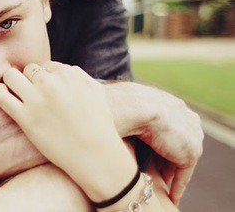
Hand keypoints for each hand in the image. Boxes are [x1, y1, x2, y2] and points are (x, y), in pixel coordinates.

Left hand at [0, 62, 135, 200]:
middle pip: (28, 70)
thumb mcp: (95, 90)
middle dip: (28, 79)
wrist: (95, 155)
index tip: (46, 91)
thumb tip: (63, 70)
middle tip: (31, 94)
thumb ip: (78, 75)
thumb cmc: (99, 125)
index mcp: (67, 74)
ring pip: (10, 76)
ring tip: (14, 92)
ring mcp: (36, 99)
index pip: (45, 66)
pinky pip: (2, 97)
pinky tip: (3, 94)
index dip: (44, 78)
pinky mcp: (25, 118)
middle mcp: (50, 83)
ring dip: (11, 82)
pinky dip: (0, 92)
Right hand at [106, 82, 203, 204]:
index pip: (166, 126)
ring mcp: (190, 134)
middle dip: (167, 157)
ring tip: (159, 186)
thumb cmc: (115, 102)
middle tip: (155, 172)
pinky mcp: (189, 152)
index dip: (157, 142)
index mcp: (166, 102)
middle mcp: (183, 115)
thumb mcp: (121, 104)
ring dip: (170, 171)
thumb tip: (108, 114)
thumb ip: (125, 110)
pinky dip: (177, 186)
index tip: (148, 155)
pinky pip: (183, 174)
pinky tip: (170, 197)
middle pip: (177, 141)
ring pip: (179, 157)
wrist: (129, 107)